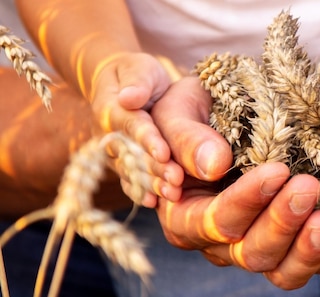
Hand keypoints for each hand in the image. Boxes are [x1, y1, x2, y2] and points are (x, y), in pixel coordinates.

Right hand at [89, 53, 183, 205]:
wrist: (121, 85)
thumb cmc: (136, 73)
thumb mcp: (139, 68)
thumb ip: (137, 82)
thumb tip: (130, 97)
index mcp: (111, 109)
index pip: (132, 126)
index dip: (147, 140)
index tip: (164, 153)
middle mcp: (108, 134)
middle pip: (133, 154)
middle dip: (154, 169)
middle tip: (176, 180)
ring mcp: (114, 152)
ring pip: (132, 171)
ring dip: (151, 184)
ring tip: (172, 194)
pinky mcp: (121, 163)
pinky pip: (129, 180)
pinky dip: (140, 191)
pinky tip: (155, 203)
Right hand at [150, 77, 319, 288]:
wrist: (231, 107)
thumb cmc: (199, 108)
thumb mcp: (180, 109)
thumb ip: (186, 137)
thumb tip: (213, 165)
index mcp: (187, 215)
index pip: (215, 222)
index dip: (246, 201)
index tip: (277, 171)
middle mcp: (222, 242)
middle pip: (250, 253)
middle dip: (282, 223)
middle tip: (309, 187)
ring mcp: (260, 245)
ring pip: (283, 270)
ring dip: (310, 250)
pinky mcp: (294, 244)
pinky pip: (315, 264)